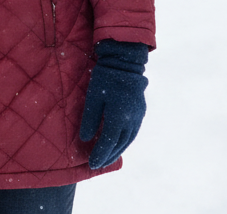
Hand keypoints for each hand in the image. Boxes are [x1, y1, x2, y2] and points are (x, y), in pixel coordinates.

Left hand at [78, 39, 148, 168]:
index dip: (99, 155)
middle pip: (119, 145)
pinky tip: (117, 143)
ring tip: (107, 158)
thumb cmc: (105, 78)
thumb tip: (86, 139)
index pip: (108, 143)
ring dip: (117, 150)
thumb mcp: (93, 98)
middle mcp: (131, 121)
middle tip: (98, 164)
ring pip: (128, 140)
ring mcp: (138, 117)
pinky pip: (132, 132)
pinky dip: (124, 141)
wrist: (125, 62)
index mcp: (118, 118)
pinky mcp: (140, 112)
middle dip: (108, 156)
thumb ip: (90, 120)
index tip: (91, 164)